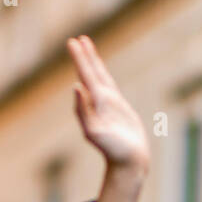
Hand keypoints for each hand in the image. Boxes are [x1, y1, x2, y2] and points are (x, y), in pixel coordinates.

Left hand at [66, 35, 149, 172]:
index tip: (72, 42)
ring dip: (93, 62)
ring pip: (100, 77)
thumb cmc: (112, 149)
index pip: (84, 75)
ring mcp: (109, 104)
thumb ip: (83, 110)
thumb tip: (75, 87)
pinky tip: (100, 73)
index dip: (80, 59)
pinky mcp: (119, 109)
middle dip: (84, 56)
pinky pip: (110, 87)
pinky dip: (104, 76)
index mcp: (93, 103)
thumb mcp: (94, 130)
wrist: (128, 162)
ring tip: (87, 46)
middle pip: (90, 73)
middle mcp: (99, 101)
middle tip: (77, 39)